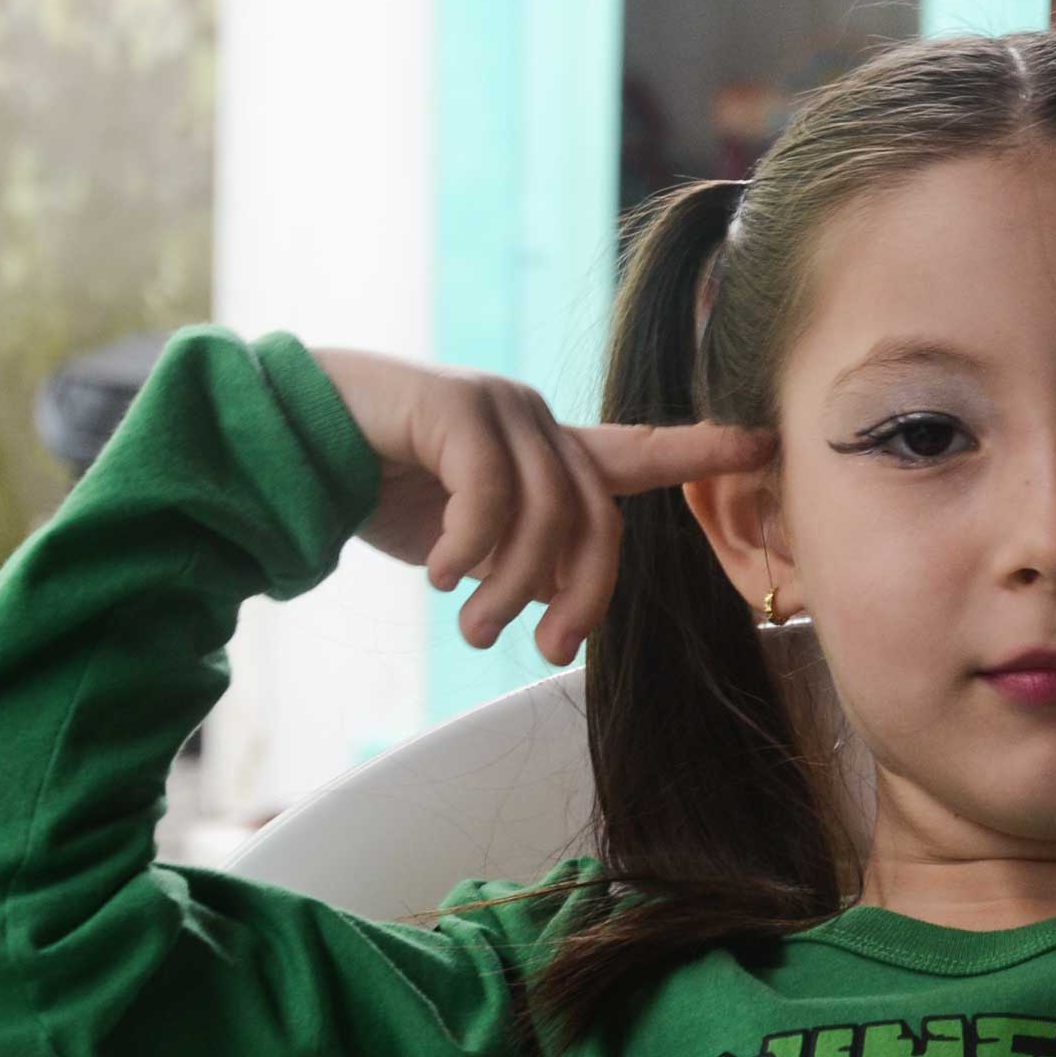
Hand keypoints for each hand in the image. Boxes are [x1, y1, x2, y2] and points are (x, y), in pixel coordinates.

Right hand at [310, 346, 778, 665]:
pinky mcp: (454, 405)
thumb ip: (525, 561)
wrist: (290, 443)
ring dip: (512, 586)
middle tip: (548, 651)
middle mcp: (536, 421)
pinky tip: (437, 575)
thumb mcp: (470, 539)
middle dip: (582, 595)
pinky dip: (469, 547)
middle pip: (600, 518)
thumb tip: (562, 615)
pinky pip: (489, 493)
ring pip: (548, 513)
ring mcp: (499, 406)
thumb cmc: (384, 491)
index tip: (765, 441)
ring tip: (471, 626)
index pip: (641, 453)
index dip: (702, 449)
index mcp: (548, 451)